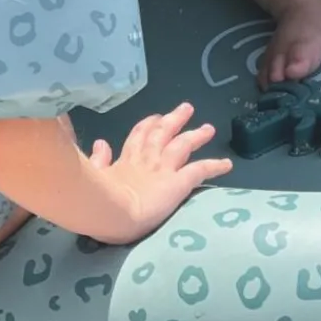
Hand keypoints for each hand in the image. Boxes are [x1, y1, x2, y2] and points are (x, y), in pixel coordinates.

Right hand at [89, 102, 231, 242]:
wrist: (108, 212)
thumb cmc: (95, 200)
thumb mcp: (92, 174)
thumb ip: (98, 159)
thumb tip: (100, 143)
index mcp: (126, 160)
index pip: (138, 136)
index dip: (148, 125)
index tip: (155, 118)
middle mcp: (147, 159)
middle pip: (163, 132)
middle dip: (175, 119)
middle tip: (187, 108)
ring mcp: (164, 169)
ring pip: (183, 145)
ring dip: (196, 135)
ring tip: (209, 128)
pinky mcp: (178, 181)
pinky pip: (200, 170)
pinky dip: (215, 165)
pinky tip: (227, 164)